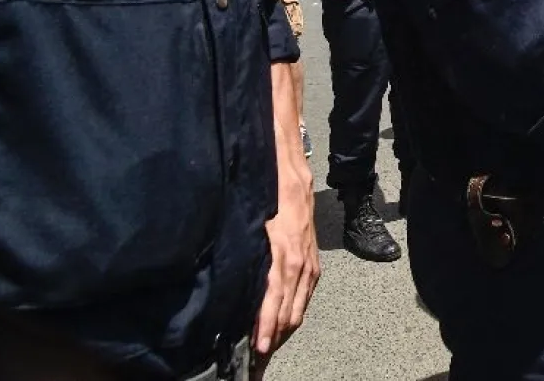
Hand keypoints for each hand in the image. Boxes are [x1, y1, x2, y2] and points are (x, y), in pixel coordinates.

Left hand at [252, 159, 317, 360]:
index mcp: (281, 259)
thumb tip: (229, 291)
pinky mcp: (314, 265)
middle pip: (288, 313)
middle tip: (258, 362)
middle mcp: (299, 266)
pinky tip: (284, 326)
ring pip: (299, 309)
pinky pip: (305, 298)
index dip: (264, 329)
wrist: (294, 180)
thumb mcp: (250, 229)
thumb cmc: (266, 202)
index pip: (272, 304)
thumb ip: (245, 261)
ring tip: (268, 351)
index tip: (255, 350)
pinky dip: (294, 315)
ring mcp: (309, 267)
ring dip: (283, 331)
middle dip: (273, 339)